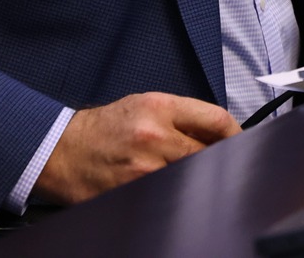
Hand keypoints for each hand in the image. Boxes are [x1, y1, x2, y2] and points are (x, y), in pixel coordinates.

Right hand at [33, 92, 239, 204]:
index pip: (216, 119)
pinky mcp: (135, 194)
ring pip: (194, 178)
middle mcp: (155, 136)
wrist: (60, 150)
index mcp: (159, 107)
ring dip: (198, 180)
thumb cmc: (102, 128)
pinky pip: (170, 198)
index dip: (238, 134)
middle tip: (223, 166)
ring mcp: (146, 169)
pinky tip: (173, 194)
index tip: (242, 142)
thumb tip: (219, 134)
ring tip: (193, 180)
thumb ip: (181, 116)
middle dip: (219, 160)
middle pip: (211, 152)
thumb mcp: (142, 105)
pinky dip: (177, 197)